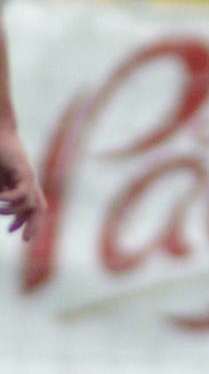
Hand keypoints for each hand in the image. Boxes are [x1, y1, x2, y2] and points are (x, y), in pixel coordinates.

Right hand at [0, 125, 45, 241]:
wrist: (1, 133)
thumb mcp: (0, 181)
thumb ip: (1, 193)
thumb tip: (1, 204)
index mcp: (23, 185)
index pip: (32, 207)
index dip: (26, 222)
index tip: (12, 232)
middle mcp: (30, 182)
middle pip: (39, 207)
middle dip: (33, 225)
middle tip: (25, 240)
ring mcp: (28, 176)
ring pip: (31, 202)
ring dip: (14, 211)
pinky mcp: (23, 169)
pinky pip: (22, 191)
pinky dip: (11, 199)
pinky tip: (0, 199)